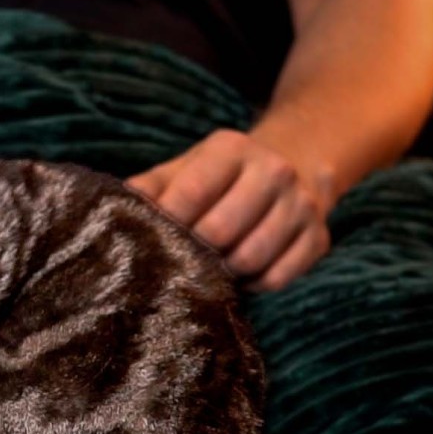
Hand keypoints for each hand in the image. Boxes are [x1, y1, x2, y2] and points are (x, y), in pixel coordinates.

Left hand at [126, 129, 332, 290]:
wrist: (292, 167)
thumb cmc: (219, 177)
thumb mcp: (184, 170)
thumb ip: (150, 187)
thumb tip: (113, 211)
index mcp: (232, 149)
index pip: (192, 193)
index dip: (168, 223)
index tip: (155, 239)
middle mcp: (273, 170)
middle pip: (220, 230)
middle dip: (195, 251)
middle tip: (184, 259)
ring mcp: (302, 204)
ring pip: (251, 257)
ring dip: (224, 271)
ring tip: (212, 265)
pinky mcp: (319, 237)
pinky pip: (278, 278)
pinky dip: (254, 284)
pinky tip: (242, 273)